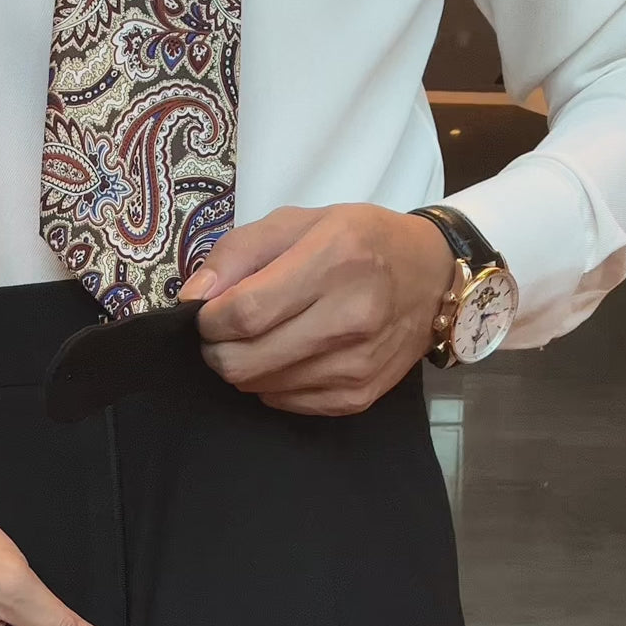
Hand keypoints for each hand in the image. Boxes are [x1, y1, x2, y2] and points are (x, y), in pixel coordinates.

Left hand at [178, 203, 456, 415]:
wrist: (432, 278)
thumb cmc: (360, 242)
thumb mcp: (299, 222)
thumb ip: (238, 254)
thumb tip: (192, 297)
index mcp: (335, 259)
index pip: (245, 313)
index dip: (210, 321)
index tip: (206, 315)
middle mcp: (351, 316)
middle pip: (245, 360)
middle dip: (218, 350)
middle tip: (222, 334)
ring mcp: (356, 364)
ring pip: (260, 386)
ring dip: (245, 367)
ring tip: (260, 340)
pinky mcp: (357, 396)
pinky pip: (285, 403)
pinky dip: (272, 383)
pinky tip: (288, 356)